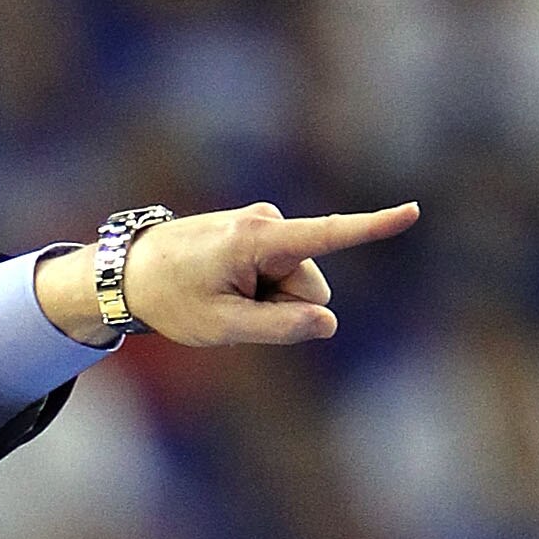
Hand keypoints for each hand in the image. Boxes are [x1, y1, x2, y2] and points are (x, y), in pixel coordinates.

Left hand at [33, 201, 420, 348]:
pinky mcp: (255, 231)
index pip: (328, 235)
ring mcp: (260, 224)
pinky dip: (255, 288)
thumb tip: (327, 322)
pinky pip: (275, 272)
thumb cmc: (169, 299)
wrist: (124, 272)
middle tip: (226, 307)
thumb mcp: (222, 326)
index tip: (414, 210)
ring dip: (264, 299)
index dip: (373, 226)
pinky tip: (219, 286)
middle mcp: (265, 222)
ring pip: (293, 283)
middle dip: (280, 306)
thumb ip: (278, 327)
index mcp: (259, 240)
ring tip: (217, 295)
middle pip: (308, 285)